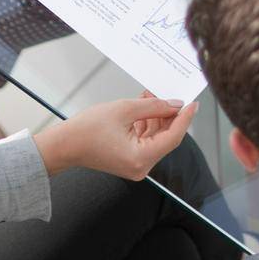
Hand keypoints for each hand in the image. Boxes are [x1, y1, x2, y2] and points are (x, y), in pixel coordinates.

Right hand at [33, 95, 197, 179]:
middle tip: (169, 92)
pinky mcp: (130, 159)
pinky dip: (147, 123)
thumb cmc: (88, 129)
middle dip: (168, 114)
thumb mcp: (125, 109)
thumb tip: (175, 104)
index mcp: (141, 158)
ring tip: (151, 94)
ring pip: (156, 138)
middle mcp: (141, 167)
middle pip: (166, 138)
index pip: (173, 137)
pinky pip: (146, 140)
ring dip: (156, 116)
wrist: (64, 144)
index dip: (185, 118)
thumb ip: (154, 106)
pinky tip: (144, 105)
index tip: (193, 102)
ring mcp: (136, 165)